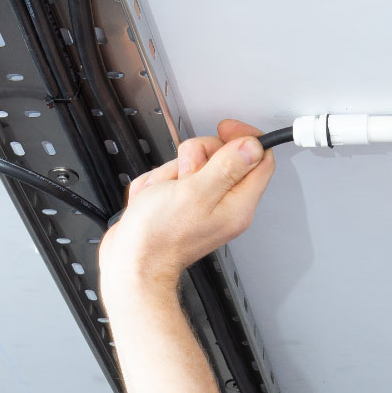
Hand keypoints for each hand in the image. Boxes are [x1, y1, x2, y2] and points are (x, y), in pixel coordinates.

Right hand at [98, 119, 274, 287]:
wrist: (131, 263)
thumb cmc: (158, 236)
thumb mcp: (196, 192)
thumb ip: (227, 166)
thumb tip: (253, 146)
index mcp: (238, 204)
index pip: (260, 159)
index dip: (244, 137)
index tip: (224, 129)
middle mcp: (225, 205)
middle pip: (223, 156)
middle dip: (196, 156)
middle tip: (185, 174)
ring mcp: (203, 205)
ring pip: (193, 164)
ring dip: (170, 172)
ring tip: (163, 192)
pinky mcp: (182, 205)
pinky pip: (173, 178)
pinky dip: (158, 183)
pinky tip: (153, 199)